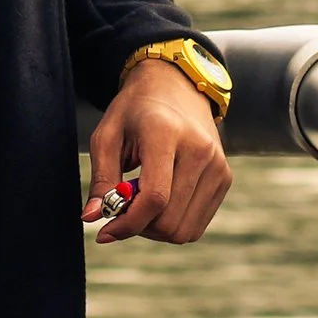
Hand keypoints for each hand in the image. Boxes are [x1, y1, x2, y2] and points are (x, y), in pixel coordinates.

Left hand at [82, 58, 232, 244]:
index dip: (127, 223)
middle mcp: (199, 149)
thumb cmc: (135, 111)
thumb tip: (92, 218)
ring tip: (140, 204)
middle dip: (138, 226)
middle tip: (122, 210)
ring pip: (184, 230)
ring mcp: (217, 165)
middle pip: (169, 220)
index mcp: (165, 132)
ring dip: (155, 229)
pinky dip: (173, 224)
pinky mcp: (225, 177)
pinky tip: (160, 203)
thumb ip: (101, 179)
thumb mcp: (107, 136)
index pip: (154, 197)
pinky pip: (196, 225)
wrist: (175, 86)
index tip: (104, 232)